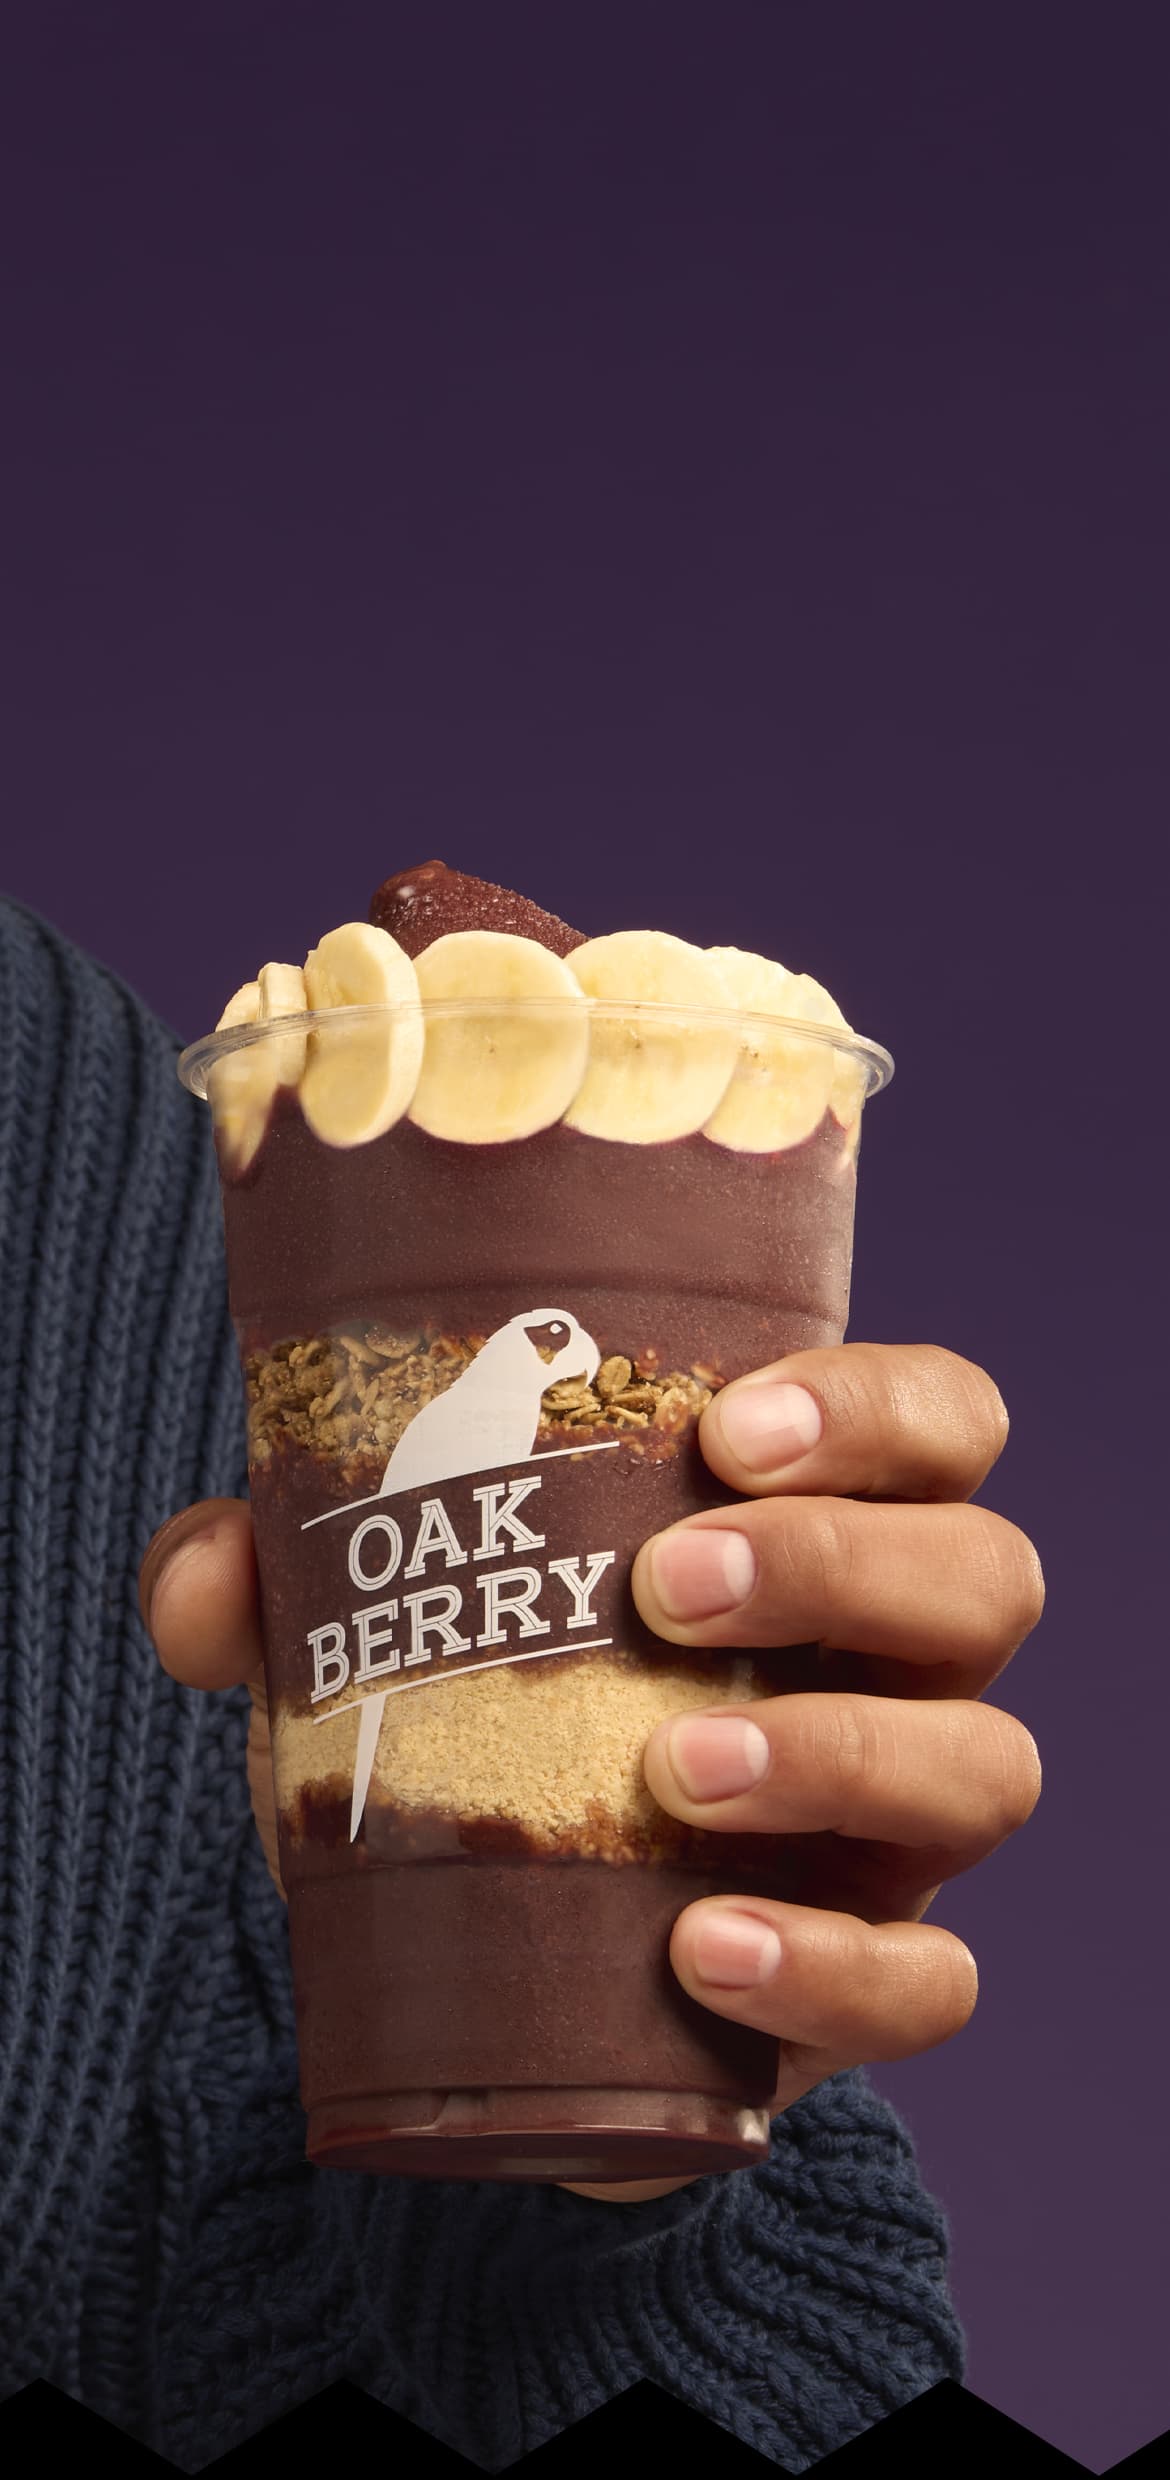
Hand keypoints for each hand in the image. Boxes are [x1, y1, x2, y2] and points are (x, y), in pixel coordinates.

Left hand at [139, 1342, 1042, 2206]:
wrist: (486, 1981)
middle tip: (666, 1588)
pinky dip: (833, 1964)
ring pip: (985, 1766)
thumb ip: (281, 1580)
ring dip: (843, 1752)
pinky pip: (930, 1984)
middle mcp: (893, 1667)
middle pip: (985, 1577)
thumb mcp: (377, 1635)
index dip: (877, 1410)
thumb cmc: (478, 1735)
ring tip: (677, 1768)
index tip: (724, 1428)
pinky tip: (697, 1950)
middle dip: (842, 1564)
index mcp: (815, 1532)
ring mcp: (895, 1832)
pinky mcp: (866, 1985)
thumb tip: (212, 1572)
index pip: (939, 1424)